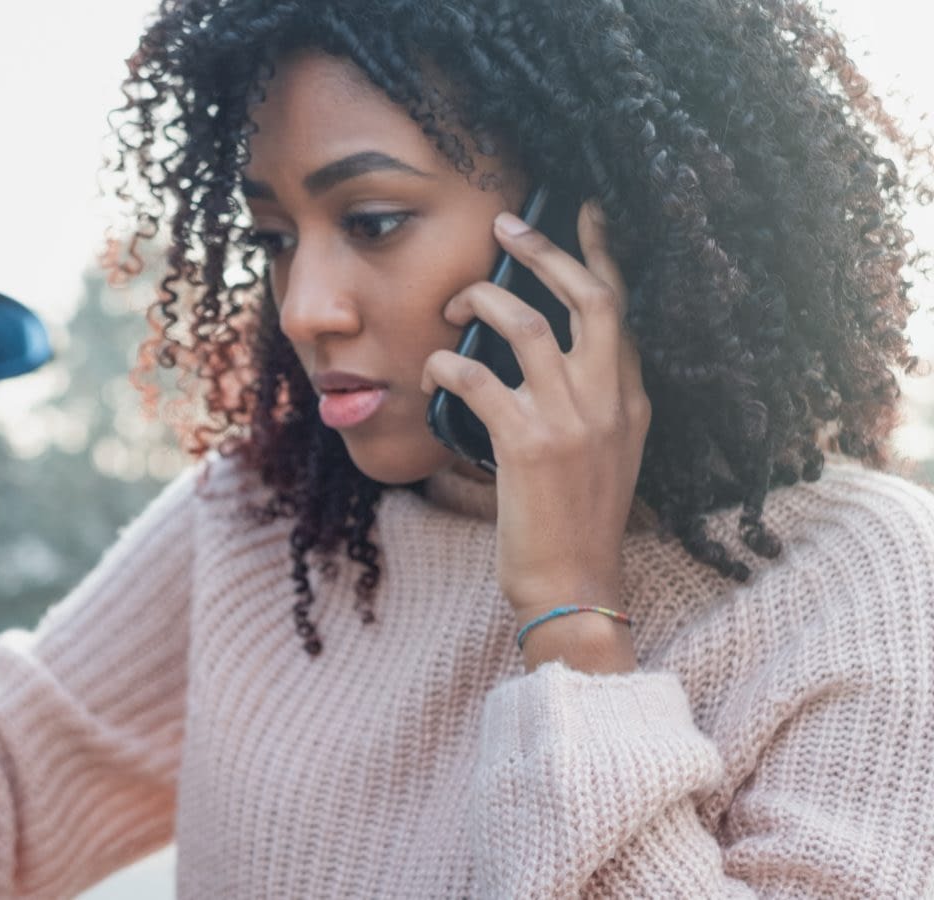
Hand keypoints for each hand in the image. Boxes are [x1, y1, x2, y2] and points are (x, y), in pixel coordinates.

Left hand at [420, 202, 648, 640]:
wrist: (575, 587)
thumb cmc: (575, 525)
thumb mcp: (606, 455)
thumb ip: (590, 403)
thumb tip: (547, 355)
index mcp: (632, 400)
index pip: (622, 310)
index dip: (602, 255)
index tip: (586, 212)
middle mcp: (611, 401)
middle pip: (589, 298)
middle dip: (546, 251)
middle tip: (505, 224)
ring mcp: (573, 421)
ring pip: (530, 327)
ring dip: (484, 302)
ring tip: (453, 303)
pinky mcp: (528, 445)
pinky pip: (479, 379)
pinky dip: (447, 365)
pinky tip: (431, 370)